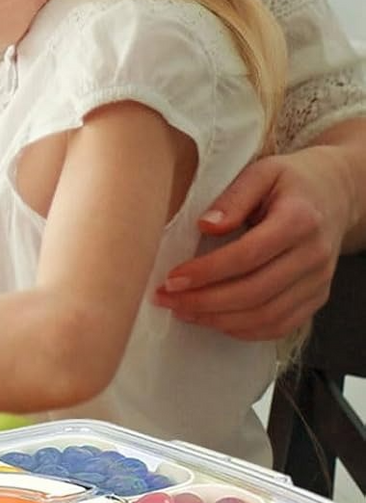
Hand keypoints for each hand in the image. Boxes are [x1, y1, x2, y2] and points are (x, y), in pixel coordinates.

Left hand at [154, 146, 351, 338]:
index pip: (248, 255)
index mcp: (299, 220)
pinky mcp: (316, 297)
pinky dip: (245, 330)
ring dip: (219, 320)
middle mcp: (313, 256)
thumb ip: (233, 198)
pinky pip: (281, 325)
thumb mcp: (261, 172)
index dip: (207, 271)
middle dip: (204, 301)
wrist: (335, 194)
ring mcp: (318, 281)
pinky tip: (214, 320)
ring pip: (267, 316)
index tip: (172, 278)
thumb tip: (206, 226)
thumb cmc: (291, 181)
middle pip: (255, 292)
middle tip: (166, 298)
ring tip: (182, 311)